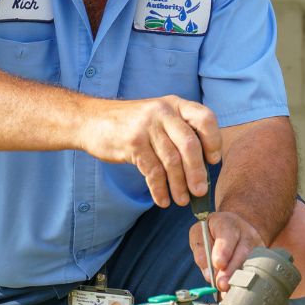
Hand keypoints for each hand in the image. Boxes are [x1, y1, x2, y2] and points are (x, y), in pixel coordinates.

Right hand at [80, 95, 222, 206]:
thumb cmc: (132, 124)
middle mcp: (163, 112)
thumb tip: (204, 166)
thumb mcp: (159, 117)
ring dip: (179, 185)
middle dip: (197, 172)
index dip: (214, 141)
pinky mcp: (132, 143)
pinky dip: (159, 189)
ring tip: (182, 200)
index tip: (213, 161)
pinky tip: (163, 200)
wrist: (91, 120)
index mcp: (175, 104)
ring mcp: (146, 126)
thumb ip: (180, 132)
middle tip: (201, 191)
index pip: (205, 118)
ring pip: (171, 160)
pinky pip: (152, 171)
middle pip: (189, 144)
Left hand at [189, 210, 263, 291]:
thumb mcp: (200, 234)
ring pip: (251, 264)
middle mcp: (247, 233)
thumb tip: (208, 275)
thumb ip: (201, 252)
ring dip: (239, 279)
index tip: (218, 264)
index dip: (224, 250)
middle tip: (222, 285)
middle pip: (243, 252)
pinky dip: (245, 284)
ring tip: (227, 292)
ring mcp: (258, 246)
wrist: (236, 228)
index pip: (227, 235)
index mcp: (227, 223)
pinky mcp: (263, 259)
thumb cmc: (213, 232)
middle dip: (231, 270)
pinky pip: (256, 272)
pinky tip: (236, 292)